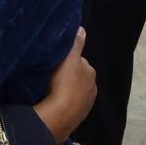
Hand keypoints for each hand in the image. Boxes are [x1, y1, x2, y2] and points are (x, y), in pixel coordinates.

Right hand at [34, 27, 96, 143]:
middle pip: (78, 76)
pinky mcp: (79, 114)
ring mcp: (87, 102)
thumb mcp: (69, 60)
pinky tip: (56, 101)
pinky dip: (66, 101)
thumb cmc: (64, 83)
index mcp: (90, 72)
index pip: (79, 61)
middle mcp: (92, 86)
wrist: (61, 114)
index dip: (67, 61)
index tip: (56, 63)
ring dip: (67, 89)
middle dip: (69, 76)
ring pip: (75, 90)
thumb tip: (82, 29)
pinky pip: (72, 103)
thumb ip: (76, 44)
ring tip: (53, 90)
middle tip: (53, 76)